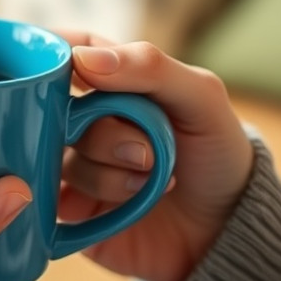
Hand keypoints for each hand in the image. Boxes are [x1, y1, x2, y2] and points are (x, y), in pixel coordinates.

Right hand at [55, 33, 253, 280]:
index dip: (55, 53)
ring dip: (108, 172)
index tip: (62, 68)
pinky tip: (129, 204)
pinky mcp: (70, 206)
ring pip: (60, 153)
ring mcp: (76, 162)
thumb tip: (81, 58)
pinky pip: (54, 195)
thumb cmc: (218, 155)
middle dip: (103, 132)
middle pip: (58, 108)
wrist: (225, 232)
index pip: (68, 48)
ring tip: (150, 183)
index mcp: (114, 80)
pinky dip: (92, 198)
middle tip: (146, 153)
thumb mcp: (201, 97)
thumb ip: (148, 67)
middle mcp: (87, 118)